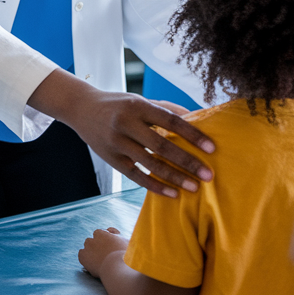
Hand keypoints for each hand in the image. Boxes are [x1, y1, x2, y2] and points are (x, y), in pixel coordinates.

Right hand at [30, 71, 213, 197]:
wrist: (81, 109)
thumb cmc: (119, 105)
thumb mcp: (140, 100)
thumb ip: (167, 109)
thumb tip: (199, 118)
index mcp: (138, 106)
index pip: (170, 121)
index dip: (192, 134)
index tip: (212, 148)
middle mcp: (126, 123)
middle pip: (161, 145)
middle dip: (187, 161)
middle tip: (208, 175)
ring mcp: (117, 143)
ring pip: (150, 164)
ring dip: (174, 177)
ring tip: (194, 188)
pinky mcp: (111, 159)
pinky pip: (136, 176)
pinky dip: (155, 186)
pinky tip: (172, 194)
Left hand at [78, 227, 128, 278]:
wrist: (118, 269)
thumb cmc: (125, 256)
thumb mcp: (125, 241)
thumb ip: (116, 234)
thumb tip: (109, 229)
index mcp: (102, 233)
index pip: (100, 233)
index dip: (105, 241)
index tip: (109, 248)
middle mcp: (92, 238)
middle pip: (92, 240)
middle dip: (97, 245)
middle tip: (104, 255)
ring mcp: (87, 248)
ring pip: (87, 247)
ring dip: (91, 251)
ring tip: (100, 260)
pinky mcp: (82, 257)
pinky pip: (82, 255)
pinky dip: (86, 259)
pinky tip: (94, 264)